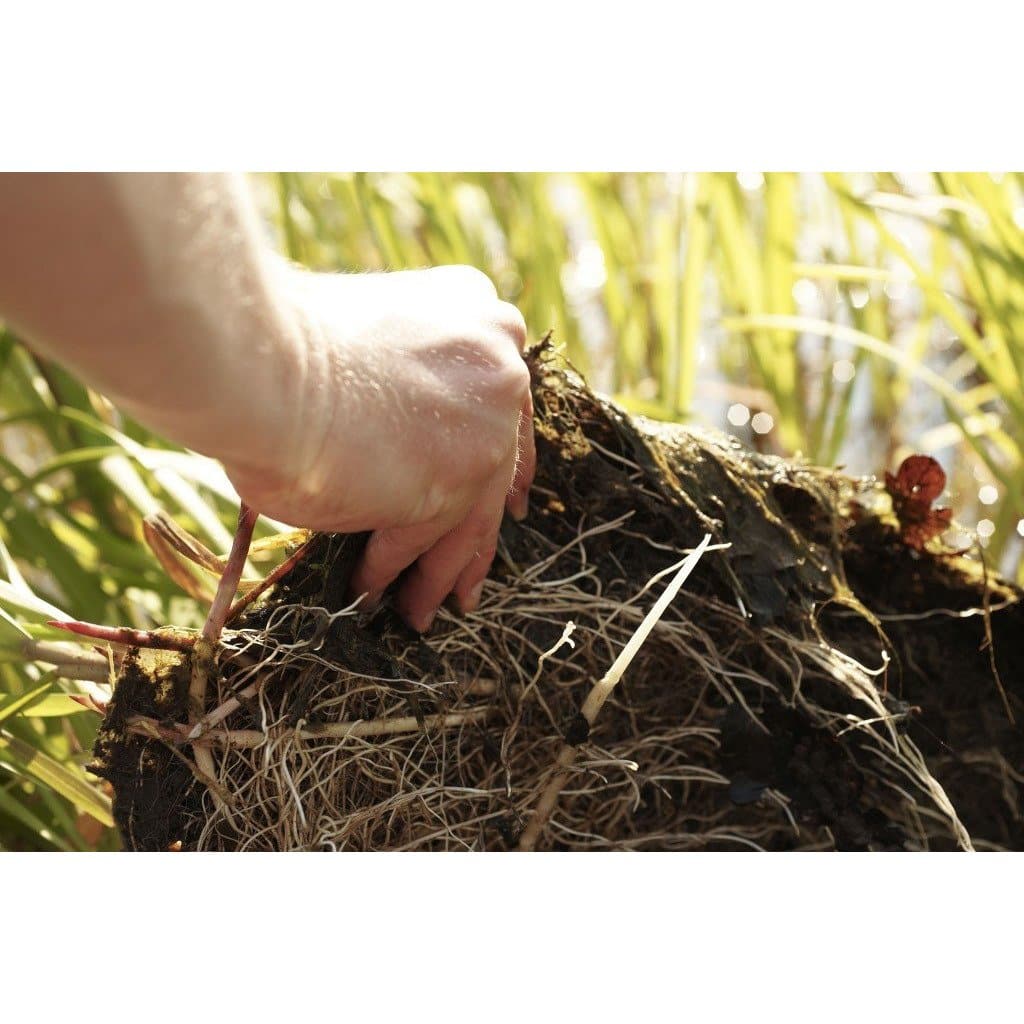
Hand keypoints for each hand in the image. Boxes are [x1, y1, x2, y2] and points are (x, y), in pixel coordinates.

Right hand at [224, 263, 534, 631]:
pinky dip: (396, 568)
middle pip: (496, 468)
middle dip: (476, 534)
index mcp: (479, 315)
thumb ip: (408, 391)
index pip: (508, 405)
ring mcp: (486, 427)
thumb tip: (407, 450)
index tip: (515, 502)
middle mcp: (499, 367)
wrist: (256, 363)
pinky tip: (371, 589)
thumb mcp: (370, 346)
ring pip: (471, 516)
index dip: (511, 461)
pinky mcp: (456, 483)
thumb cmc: (283, 345)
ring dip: (440, 572)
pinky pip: (428, 538)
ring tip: (420, 610)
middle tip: (466, 581)